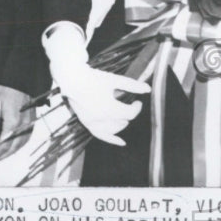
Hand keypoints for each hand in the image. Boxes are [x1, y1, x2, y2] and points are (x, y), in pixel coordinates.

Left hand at [0, 85, 34, 161]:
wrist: (19, 81)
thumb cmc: (6, 90)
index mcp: (13, 123)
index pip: (3, 145)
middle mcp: (23, 126)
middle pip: (12, 148)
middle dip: (2, 155)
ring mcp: (29, 125)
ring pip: (20, 145)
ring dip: (10, 152)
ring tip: (0, 155)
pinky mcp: (32, 122)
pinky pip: (26, 139)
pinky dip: (18, 145)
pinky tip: (12, 147)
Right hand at [43, 22, 149, 146]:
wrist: (72, 78)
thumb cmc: (93, 78)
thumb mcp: (114, 80)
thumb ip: (132, 85)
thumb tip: (148, 89)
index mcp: (110, 108)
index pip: (129, 114)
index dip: (136, 108)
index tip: (137, 101)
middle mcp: (101, 118)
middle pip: (122, 121)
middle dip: (127, 113)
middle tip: (127, 104)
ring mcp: (92, 122)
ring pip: (112, 129)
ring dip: (120, 124)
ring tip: (122, 117)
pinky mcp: (86, 122)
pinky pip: (100, 135)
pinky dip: (111, 139)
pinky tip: (122, 142)